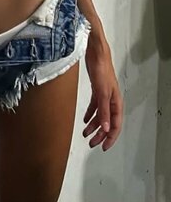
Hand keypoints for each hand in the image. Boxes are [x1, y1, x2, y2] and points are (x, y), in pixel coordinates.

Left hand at [83, 35, 122, 150]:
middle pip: (107, 122)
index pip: (115, 125)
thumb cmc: (102, 70)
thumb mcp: (102, 92)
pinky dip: (90, 114)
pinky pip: (95, 106)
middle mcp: (111, 101)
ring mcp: (104, 96)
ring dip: (93, 125)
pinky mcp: (97, 90)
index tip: (103, 147)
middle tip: (91, 143)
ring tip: (85, 134)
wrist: (96, 54)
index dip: (110, 138)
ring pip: (100, 116)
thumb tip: (106, 128)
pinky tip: (85, 119)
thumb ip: (104, 111)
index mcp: (116, 103)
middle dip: (100, 134)